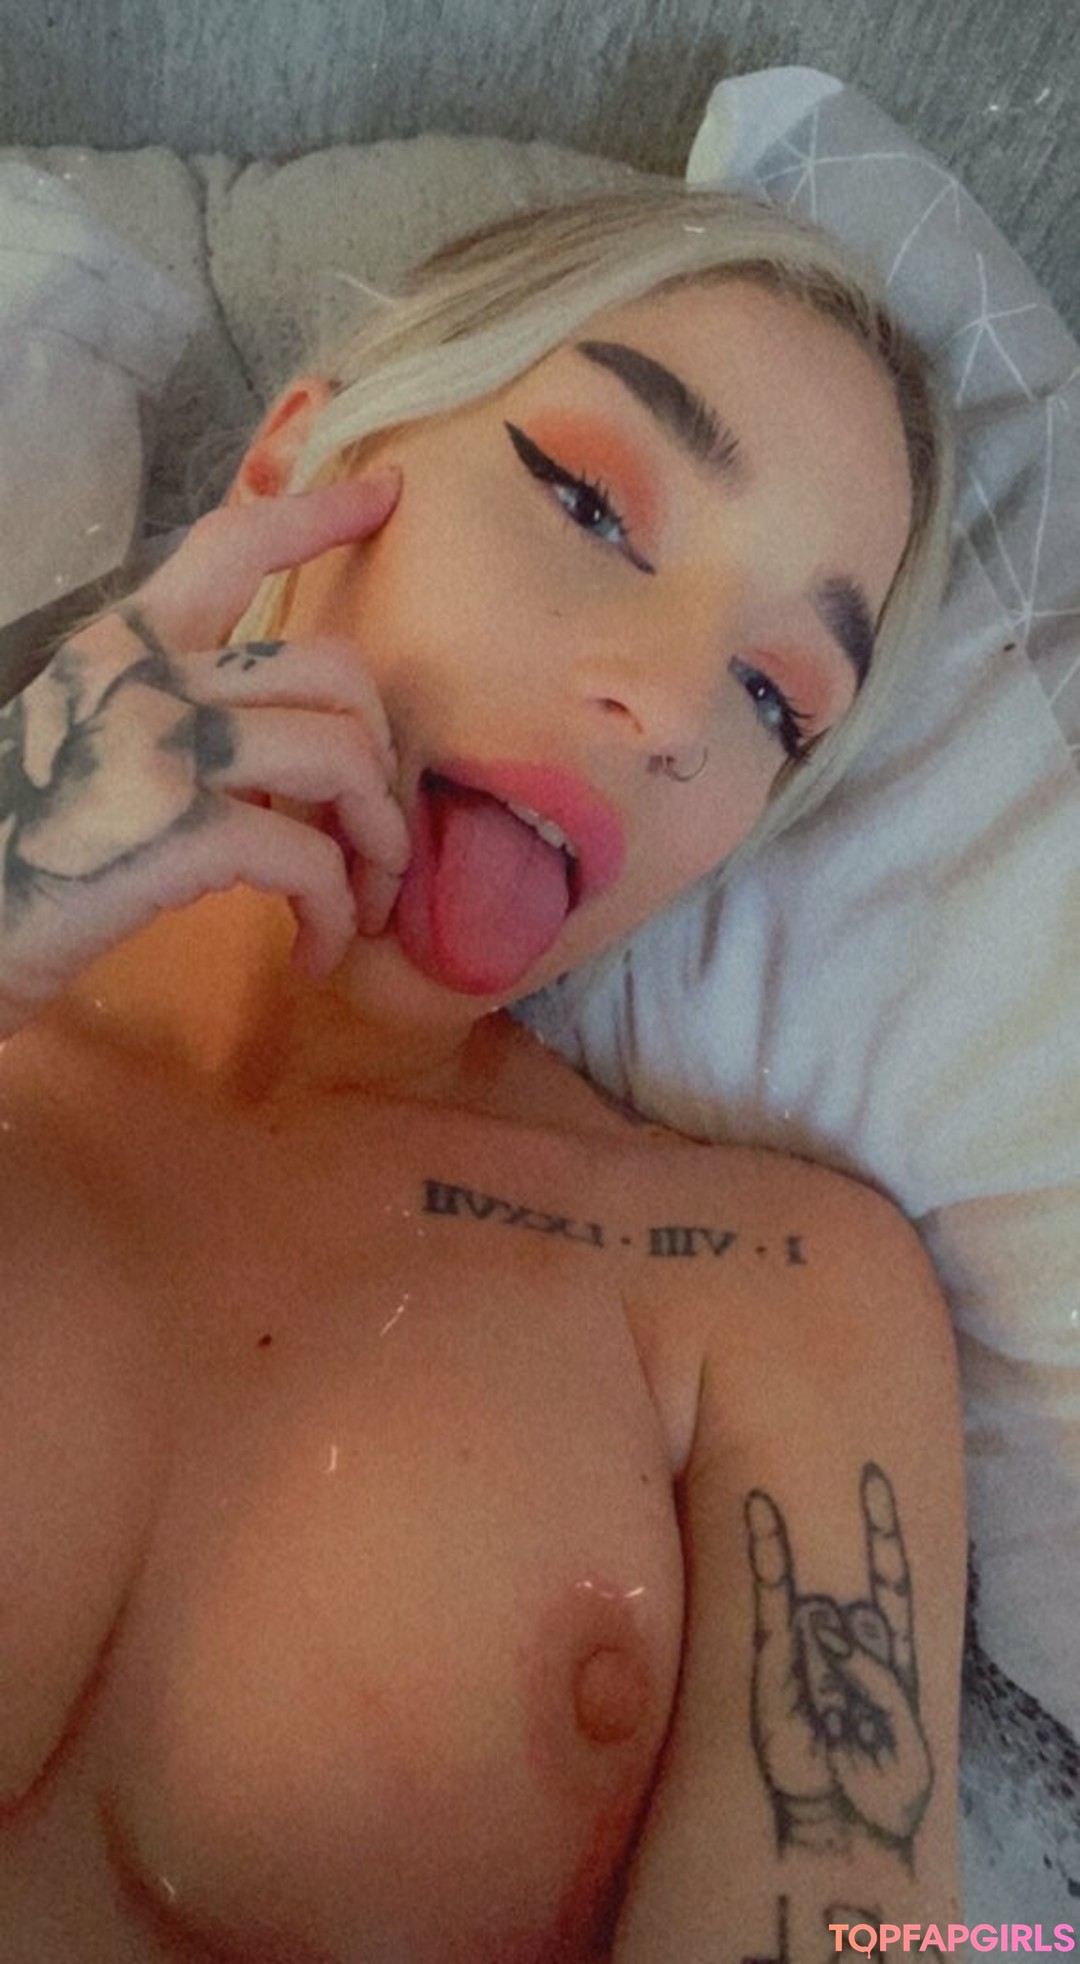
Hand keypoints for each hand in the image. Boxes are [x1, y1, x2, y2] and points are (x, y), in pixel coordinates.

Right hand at [0, 473, 406, 1027]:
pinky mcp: (177, 833)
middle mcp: (143, 676)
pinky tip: (315, 952)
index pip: (231, 545)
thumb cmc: (11, 853)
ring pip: (342, 759)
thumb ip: (161, 711)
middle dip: (382, 757)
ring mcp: (160, 748)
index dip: (318, 516)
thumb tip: (276, 744)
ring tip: (362, 901)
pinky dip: (331, 913)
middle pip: (333, 671)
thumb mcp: (76, 744)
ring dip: (378, 842)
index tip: (385, 498)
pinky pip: (309, 859)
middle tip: (375, 833)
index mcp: (119, 646)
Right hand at [746, 1464, 931, 1860]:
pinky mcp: (770, 1656)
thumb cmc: (883, 1792)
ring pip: (828, 1621)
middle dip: (866, 1655)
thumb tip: (822, 1622)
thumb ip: (877, 1671)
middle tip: (859, 1724)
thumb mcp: (910, 1735)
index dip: (882, 1529)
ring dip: (835, 1676)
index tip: (874, 1476)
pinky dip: (767, 1550)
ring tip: (833, 1734)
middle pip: (863, 1611)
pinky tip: (761, 1506)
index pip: (888, 1579)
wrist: (836, 1834)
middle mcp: (843, 1636)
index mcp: (886, 1652)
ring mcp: (806, 1644)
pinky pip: (769, 1595)